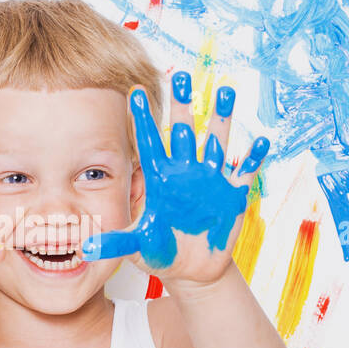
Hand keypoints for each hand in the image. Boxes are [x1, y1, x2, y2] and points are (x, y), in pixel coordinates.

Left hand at [80, 71, 268, 285]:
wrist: (190, 270)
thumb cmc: (160, 253)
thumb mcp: (137, 247)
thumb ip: (116, 242)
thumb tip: (88, 247)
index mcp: (160, 179)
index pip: (149, 143)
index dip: (143, 119)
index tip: (135, 91)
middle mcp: (185, 172)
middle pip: (183, 131)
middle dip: (183, 106)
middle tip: (182, 76)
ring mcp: (210, 181)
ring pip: (216, 142)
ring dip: (221, 118)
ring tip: (226, 90)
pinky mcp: (232, 195)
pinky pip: (244, 172)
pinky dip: (252, 158)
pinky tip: (260, 141)